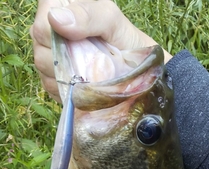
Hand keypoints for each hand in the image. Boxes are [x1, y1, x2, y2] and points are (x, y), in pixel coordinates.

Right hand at [30, 0, 171, 101]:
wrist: (136, 71)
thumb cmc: (126, 41)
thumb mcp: (113, 22)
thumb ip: (88, 15)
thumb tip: (55, 18)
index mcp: (64, 7)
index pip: (43, 17)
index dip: (52, 31)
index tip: (76, 41)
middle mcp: (52, 30)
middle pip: (39, 43)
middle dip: (63, 55)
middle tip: (87, 59)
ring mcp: (51, 55)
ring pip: (42, 65)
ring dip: (65, 73)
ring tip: (88, 72)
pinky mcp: (54, 78)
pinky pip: (50, 85)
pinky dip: (66, 88)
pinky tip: (82, 84)